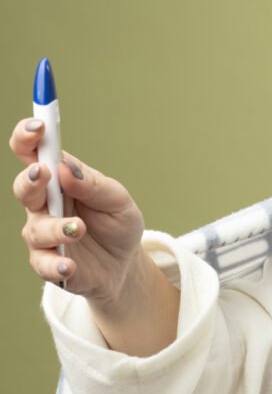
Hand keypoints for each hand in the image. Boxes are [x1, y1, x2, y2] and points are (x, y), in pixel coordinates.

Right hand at [10, 118, 145, 305]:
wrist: (125, 263)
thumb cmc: (117, 223)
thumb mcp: (118, 200)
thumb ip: (94, 185)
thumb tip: (66, 169)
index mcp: (60, 179)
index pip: (35, 153)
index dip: (29, 137)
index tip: (38, 127)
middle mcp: (45, 204)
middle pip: (24, 187)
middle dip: (30, 180)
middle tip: (43, 174)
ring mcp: (44, 234)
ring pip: (35, 228)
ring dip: (54, 227)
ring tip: (78, 228)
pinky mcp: (48, 262)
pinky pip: (42, 264)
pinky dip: (55, 265)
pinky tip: (69, 266)